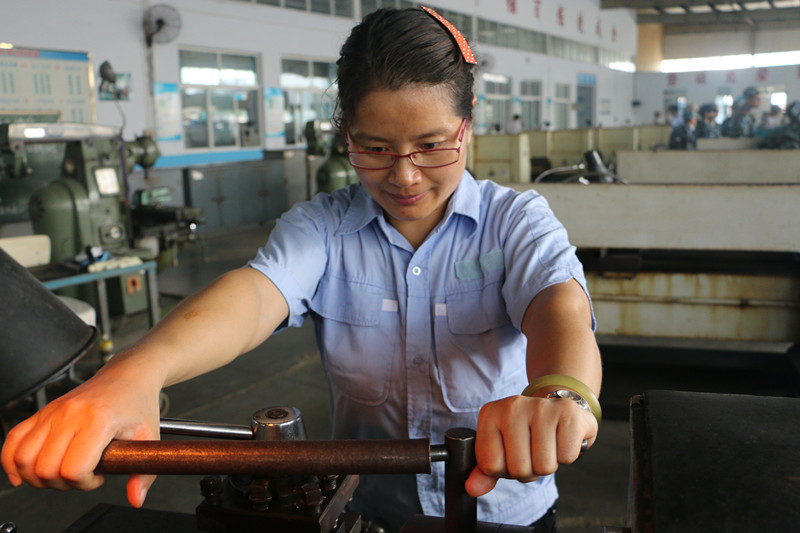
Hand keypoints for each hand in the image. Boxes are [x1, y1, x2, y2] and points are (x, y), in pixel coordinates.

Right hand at [1, 360, 161, 506]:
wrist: (128, 376)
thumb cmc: (137, 403)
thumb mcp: (149, 436)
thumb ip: (145, 470)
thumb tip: (136, 497)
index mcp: (98, 420)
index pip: (74, 468)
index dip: (84, 483)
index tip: (98, 477)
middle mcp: (71, 414)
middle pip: (46, 468)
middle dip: (62, 484)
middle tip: (81, 476)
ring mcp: (53, 412)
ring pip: (24, 458)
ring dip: (38, 477)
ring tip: (61, 473)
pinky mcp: (43, 412)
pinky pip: (13, 440)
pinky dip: (12, 461)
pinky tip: (24, 473)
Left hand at [465, 394, 596, 496]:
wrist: (557, 407)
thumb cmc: (527, 432)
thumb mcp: (501, 448)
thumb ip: (485, 471)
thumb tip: (473, 488)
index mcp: (490, 414)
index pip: (490, 465)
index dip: (504, 470)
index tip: (512, 454)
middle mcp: (512, 406)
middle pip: (518, 469)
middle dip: (528, 470)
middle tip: (533, 451)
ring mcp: (540, 407)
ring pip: (544, 466)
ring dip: (548, 464)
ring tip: (547, 446)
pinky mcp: (567, 412)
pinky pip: (567, 457)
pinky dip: (567, 456)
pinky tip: (561, 439)